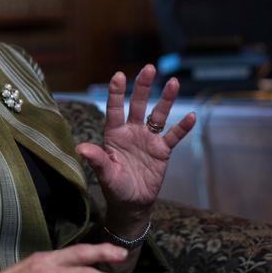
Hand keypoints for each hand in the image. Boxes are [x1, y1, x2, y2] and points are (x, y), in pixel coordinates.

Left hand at [76, 65, 195, 235]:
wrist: (133, 204)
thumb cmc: (115, 188)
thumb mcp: (106, 175)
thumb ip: (97, 160)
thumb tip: (80, 148)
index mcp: (114, 135)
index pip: (115, 109)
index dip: (117, 93)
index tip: (119, 75)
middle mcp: (132, 132)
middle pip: (138, 105)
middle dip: (143, 87)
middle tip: (149, 68)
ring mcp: (148, 139)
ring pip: (158, 115)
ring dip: (166, 100)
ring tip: (174, 82)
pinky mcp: (162, 150)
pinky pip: (173, 135)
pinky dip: (182, 127)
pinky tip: (191, 116)